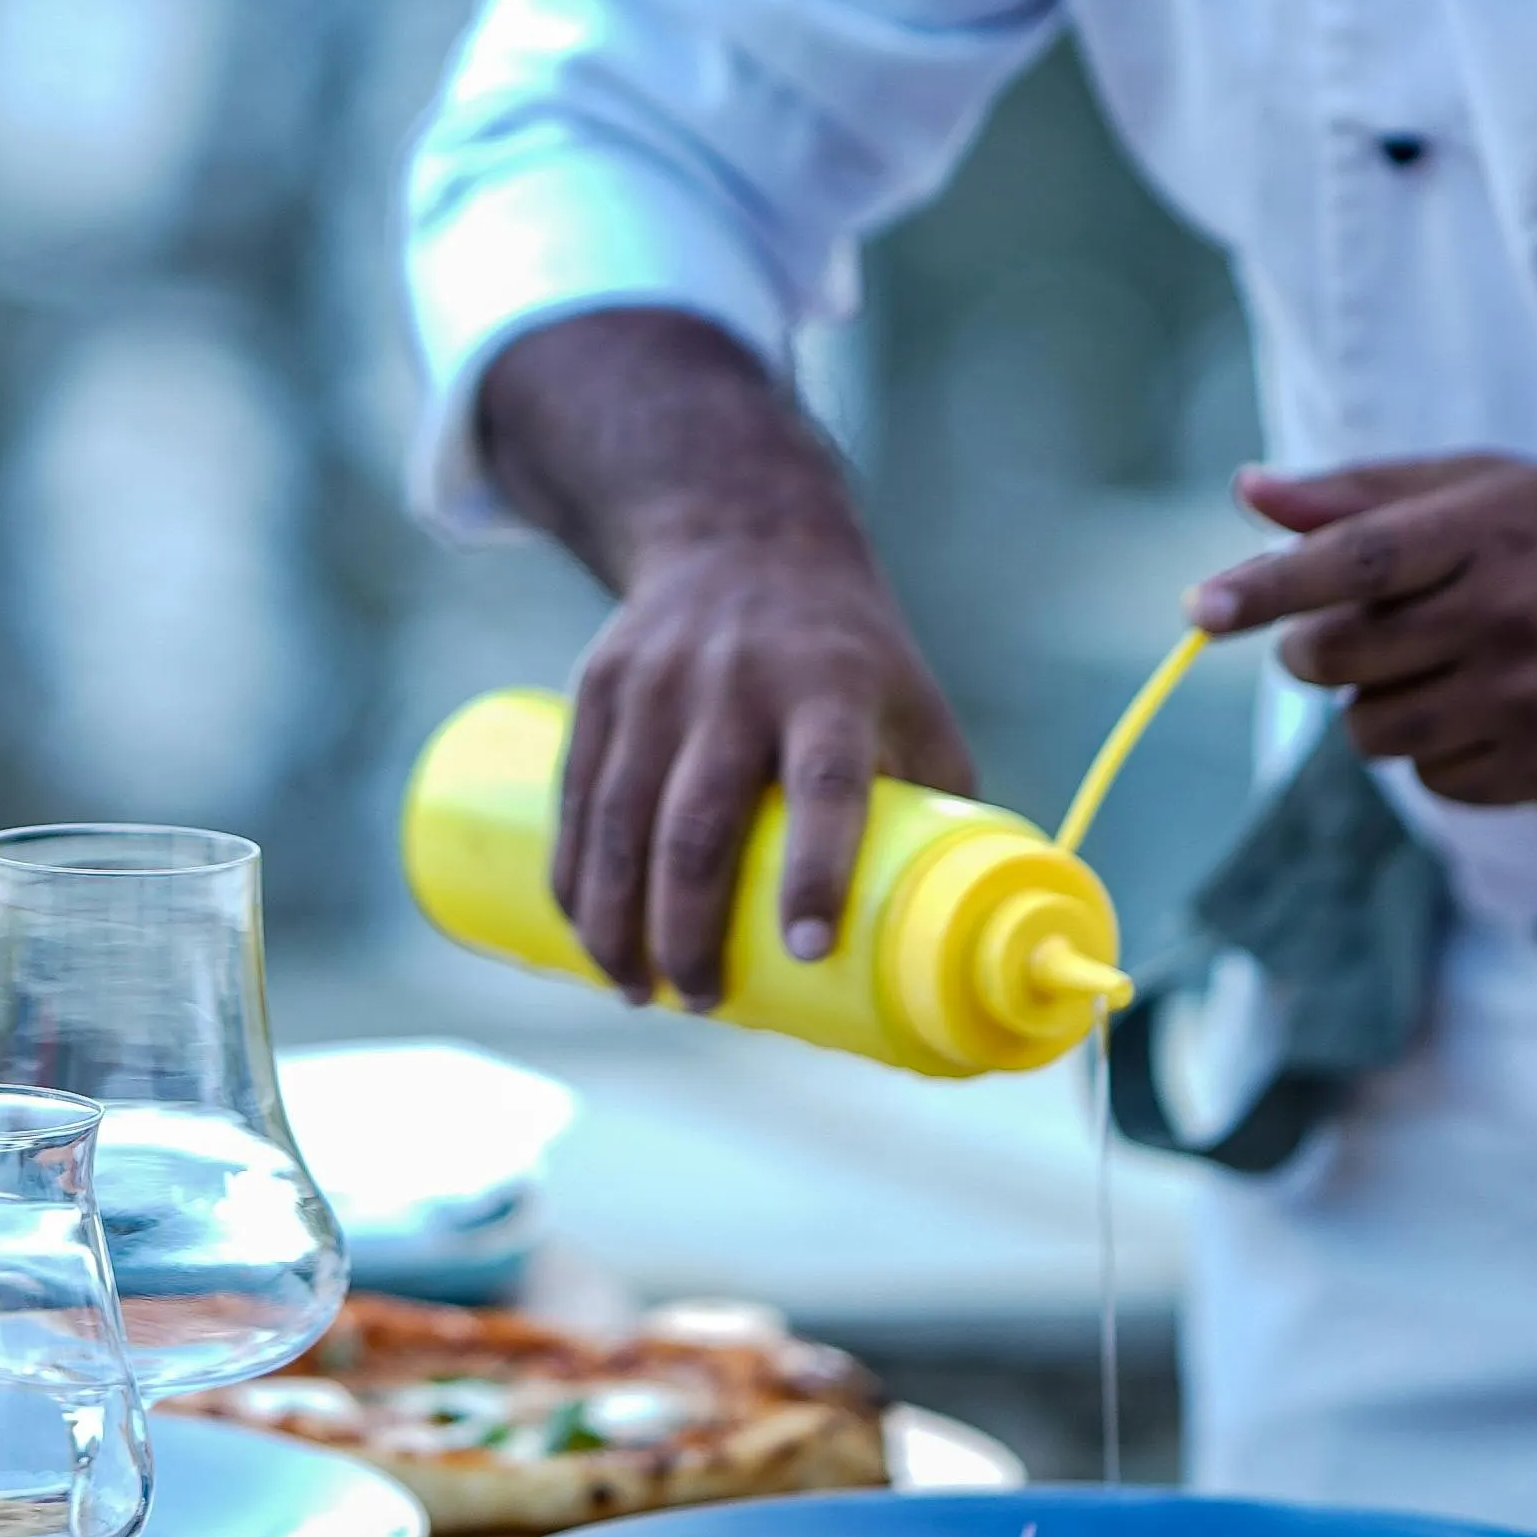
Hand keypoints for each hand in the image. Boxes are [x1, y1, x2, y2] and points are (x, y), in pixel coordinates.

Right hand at [554, 530, 973, 1008]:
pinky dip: (574, 877)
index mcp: (831, 687)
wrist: (742, 535)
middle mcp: (737, 682)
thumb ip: (932, 808)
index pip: (825, 782)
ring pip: (620, 820)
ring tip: (639, 991)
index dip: (816, 869)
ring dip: (618, 922)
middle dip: (690, 929)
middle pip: (698, 822)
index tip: (806, 951)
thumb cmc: (848, 654)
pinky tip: (587, 935)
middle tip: (702, 1002)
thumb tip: (963, 939)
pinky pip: (576, 799)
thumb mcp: (910, 702)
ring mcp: (658, 684)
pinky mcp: (601, 688)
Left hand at [1185, 451, 1536, 808]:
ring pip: (1373, 731)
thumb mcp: (1488, 488)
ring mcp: (1526, 700)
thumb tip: (1250, 492)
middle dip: (1315, 653)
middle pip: (1340, 658)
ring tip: (1438, 671)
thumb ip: (1364, 493)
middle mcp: (1503, 616)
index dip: (1268, 586)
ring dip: (1378, 707)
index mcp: (1484, 530)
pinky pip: (1433, 781)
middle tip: (1348, 637)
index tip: (1202, 609)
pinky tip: (1488, 714)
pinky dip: (1438, 754)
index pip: (1351, 560)